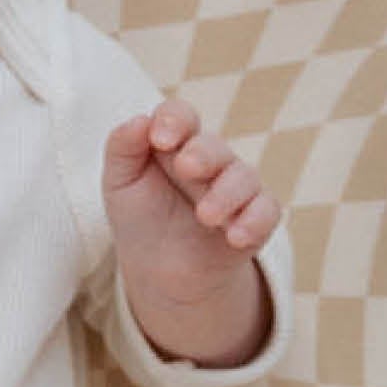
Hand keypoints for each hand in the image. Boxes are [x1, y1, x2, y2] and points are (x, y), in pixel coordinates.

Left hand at [103, 100, 280, 366]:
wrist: (159, 269)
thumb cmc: (140, 216)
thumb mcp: (119, 183)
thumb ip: (122, 149)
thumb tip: (138, 119)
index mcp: (176, 144)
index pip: (180, 117)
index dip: (173, 120)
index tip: (160, 139)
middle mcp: (210, 160)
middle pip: (213, 146)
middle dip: (203, 155)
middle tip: (187, 168)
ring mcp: (236, 187)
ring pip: (243, 178)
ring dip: (226, 195)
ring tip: (206, 216)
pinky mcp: (256, 217)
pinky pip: (266, 211)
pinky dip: (255, 221)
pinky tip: (236, 236)